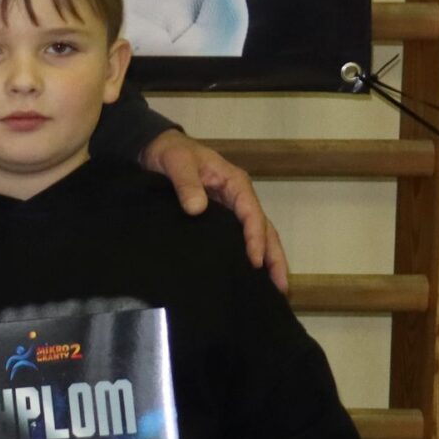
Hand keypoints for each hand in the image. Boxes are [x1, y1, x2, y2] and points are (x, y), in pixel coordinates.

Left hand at [141, 130, 288, 292]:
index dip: (255, 239)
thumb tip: (197, 209)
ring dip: (268, 260)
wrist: (157, 149)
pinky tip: (249, 276)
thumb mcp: (177, 163)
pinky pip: (239, 238)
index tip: (254, 262)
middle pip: (265, 229)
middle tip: (281, 287)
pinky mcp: (220, 218)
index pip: (252, 214)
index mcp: (235, 183)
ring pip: (258, 236)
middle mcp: (239, 197)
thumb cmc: (170, 153)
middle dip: (274, 257)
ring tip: (275, 289)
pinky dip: (249, 256)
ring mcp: (232, 208)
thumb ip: (186, 183)